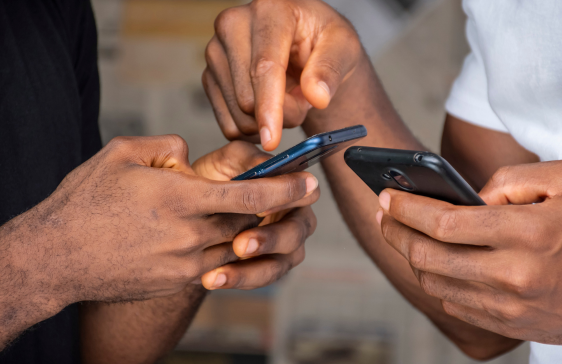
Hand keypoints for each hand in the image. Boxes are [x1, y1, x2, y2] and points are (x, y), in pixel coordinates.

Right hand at [11, 135, 317, 307]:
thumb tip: (191, 155)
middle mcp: (189, 234)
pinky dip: (226, 247)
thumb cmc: (85, 201)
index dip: (286, 189)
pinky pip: (215, 262)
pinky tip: (218, 233)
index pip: (250, 196)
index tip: (310, 182)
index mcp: (180, 198)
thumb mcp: (123, 154)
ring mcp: (184, 263)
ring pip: (237, 243)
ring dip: (252, 228)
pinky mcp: (176, 280)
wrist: (55, 257)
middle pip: (251, 222)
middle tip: (296, 193)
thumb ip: (167, 146)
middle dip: (277, 208)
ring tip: (254, 213)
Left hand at [192, 141, 318, 289]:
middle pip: (297, 233)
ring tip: (218, 272)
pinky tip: (213, 279)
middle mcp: (295, 219)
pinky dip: (237, 279)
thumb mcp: (227, 161)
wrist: (186, 213)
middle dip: (270, 239)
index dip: (291, 198)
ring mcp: (284, 248)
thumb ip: (247, 159)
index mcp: (292, 189)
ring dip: (251, 269)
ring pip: (280, 263)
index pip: (308, 192)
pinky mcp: (267, 269)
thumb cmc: (213, 180)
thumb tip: (265, 164)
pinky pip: (260, 279)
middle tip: (240, 244)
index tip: (264, 206)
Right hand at [203, 0, 362, 149]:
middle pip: (247, 95)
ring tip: (287, 100)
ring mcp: (216, 50)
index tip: (273, 139)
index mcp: (269, 10)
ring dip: (266, 121)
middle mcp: (233, 24)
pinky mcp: (210, 74)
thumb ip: (331, 69)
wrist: (306, 44)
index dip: (269, 107)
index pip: (264, 67)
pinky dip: (251, 127)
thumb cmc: (323, 41)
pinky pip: (227, 121)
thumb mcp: (343, 48)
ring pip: (236, 112)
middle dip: (279, 116)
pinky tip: (267, 111)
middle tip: (302, 104)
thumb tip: (317, 95)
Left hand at [377, 160, 561, 344]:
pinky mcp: (511, 326)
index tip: (386, 196)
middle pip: (428, 257)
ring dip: (410, 257)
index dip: (405, 208)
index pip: (443, 222)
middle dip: (395, 232)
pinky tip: (433, 262)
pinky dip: (436, 281)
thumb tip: (468, 195)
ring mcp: (510, 307)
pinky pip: (455, 305)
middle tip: (385, 214)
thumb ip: (511, 178)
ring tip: (404, 235)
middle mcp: (514, 275)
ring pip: (435, 284)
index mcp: (527, 233)